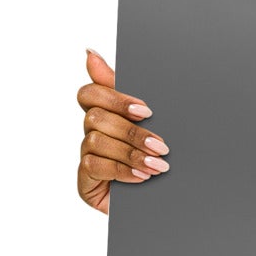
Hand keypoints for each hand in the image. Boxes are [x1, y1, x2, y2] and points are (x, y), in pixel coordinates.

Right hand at [76, 49, 167, 214]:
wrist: (170, 202)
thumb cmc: (160, 160)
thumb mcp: (154, 124)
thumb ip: (127, 92)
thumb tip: (90, 53)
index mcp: (106, 114)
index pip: (90, 94)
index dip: (114, 98)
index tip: (145, 110)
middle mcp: (92, 133)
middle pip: (95, 117)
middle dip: (131, 132)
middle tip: (162, 145)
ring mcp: (87, 156)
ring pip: (96, 141)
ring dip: (131, 153)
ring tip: (158, 166)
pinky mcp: (85, 180)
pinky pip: (94, 166)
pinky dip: (121, 170)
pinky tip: (142, 177)